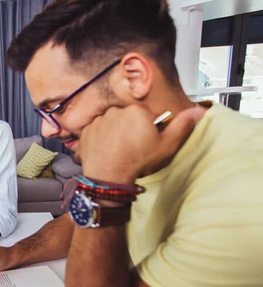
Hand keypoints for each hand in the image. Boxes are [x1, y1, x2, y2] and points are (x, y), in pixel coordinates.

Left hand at [77, 105, 205, 183]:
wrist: (109, 176)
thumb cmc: (138, 161)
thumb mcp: (167, 145)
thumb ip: (183, 125)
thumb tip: (199, 110)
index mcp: (137, 110)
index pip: (146, 116)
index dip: (148, 129)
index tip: (146, 141)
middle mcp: (116, 110)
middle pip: (128, 117)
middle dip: (131, 129)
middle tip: (133, 147)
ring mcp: (99, 120)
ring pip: (111, 123)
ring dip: (115, 132)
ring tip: (119, 150)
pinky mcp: (86, 130)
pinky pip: (97, 130)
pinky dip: (101, 138)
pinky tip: (107, 150)